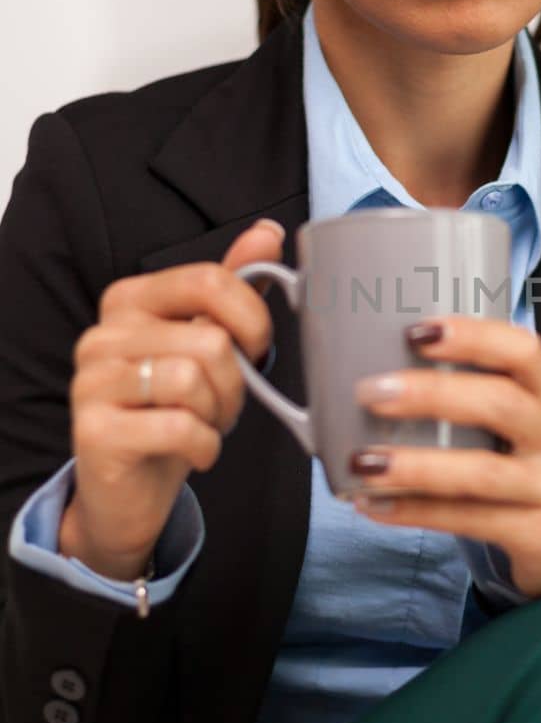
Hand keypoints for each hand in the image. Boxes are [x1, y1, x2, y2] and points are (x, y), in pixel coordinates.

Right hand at [58, 220, 282, 581]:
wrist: (127, 490)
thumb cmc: (171, 412)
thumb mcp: (203, 345)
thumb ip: (230, 290)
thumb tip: (267, 232)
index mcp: (130, 300)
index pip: (209, 279)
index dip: (252, 320)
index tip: (254, 351)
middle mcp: (102, 333)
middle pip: (211, 339)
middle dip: (236, 383)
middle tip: (221, 404)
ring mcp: (91, 381)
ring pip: (194, 379)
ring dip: (218, 415)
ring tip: (203, 425)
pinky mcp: (94, 431)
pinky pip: (179, 426)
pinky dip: (204, 446)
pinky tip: (193, 450)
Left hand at [348, 315, 540, 597]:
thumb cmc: (532, 475)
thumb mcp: (524, 431)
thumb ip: (475, 405)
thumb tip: (381, 384)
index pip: (524, 352)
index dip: (473, 337)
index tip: (416, 331)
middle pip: (501, 404)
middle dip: (431, 394)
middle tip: (371, 392)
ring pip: (482, 472)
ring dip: (416, 465)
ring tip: (362, 462)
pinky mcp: (539, 533)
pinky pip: (470, 520)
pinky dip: (415, 511)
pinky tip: (374, 504)